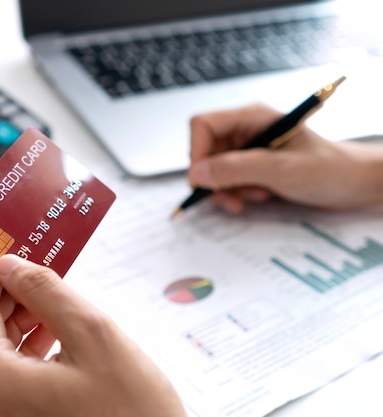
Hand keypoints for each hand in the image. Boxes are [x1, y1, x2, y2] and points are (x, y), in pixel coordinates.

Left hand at [0, 255, 185, 416]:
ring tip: (46, 300)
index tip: (4, 248)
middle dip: (0, 295)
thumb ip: (46, 292)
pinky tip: (50, 332)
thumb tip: (13, 266)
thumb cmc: (133, 414)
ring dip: (11, 320)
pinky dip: (19, 347)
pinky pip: (1, 376)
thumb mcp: (95, 335)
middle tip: (29, 270)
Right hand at [187, 103, 382, 212]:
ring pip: (213, 170)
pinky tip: (257, 197)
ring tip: (251, 197)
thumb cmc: (329, 169)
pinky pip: (227, 180)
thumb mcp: (281, 169)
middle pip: (205, 151)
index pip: (203, 126)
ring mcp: (248, 149)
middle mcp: (246, 130)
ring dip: (226, 189)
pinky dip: (235, 193)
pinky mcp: (252, 167)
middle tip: (230, 197)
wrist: (355, 184)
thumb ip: (236, 169)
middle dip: (213, 178)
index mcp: (251, 117)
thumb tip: (197, 173)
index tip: (203, 179)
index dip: (197, 152)